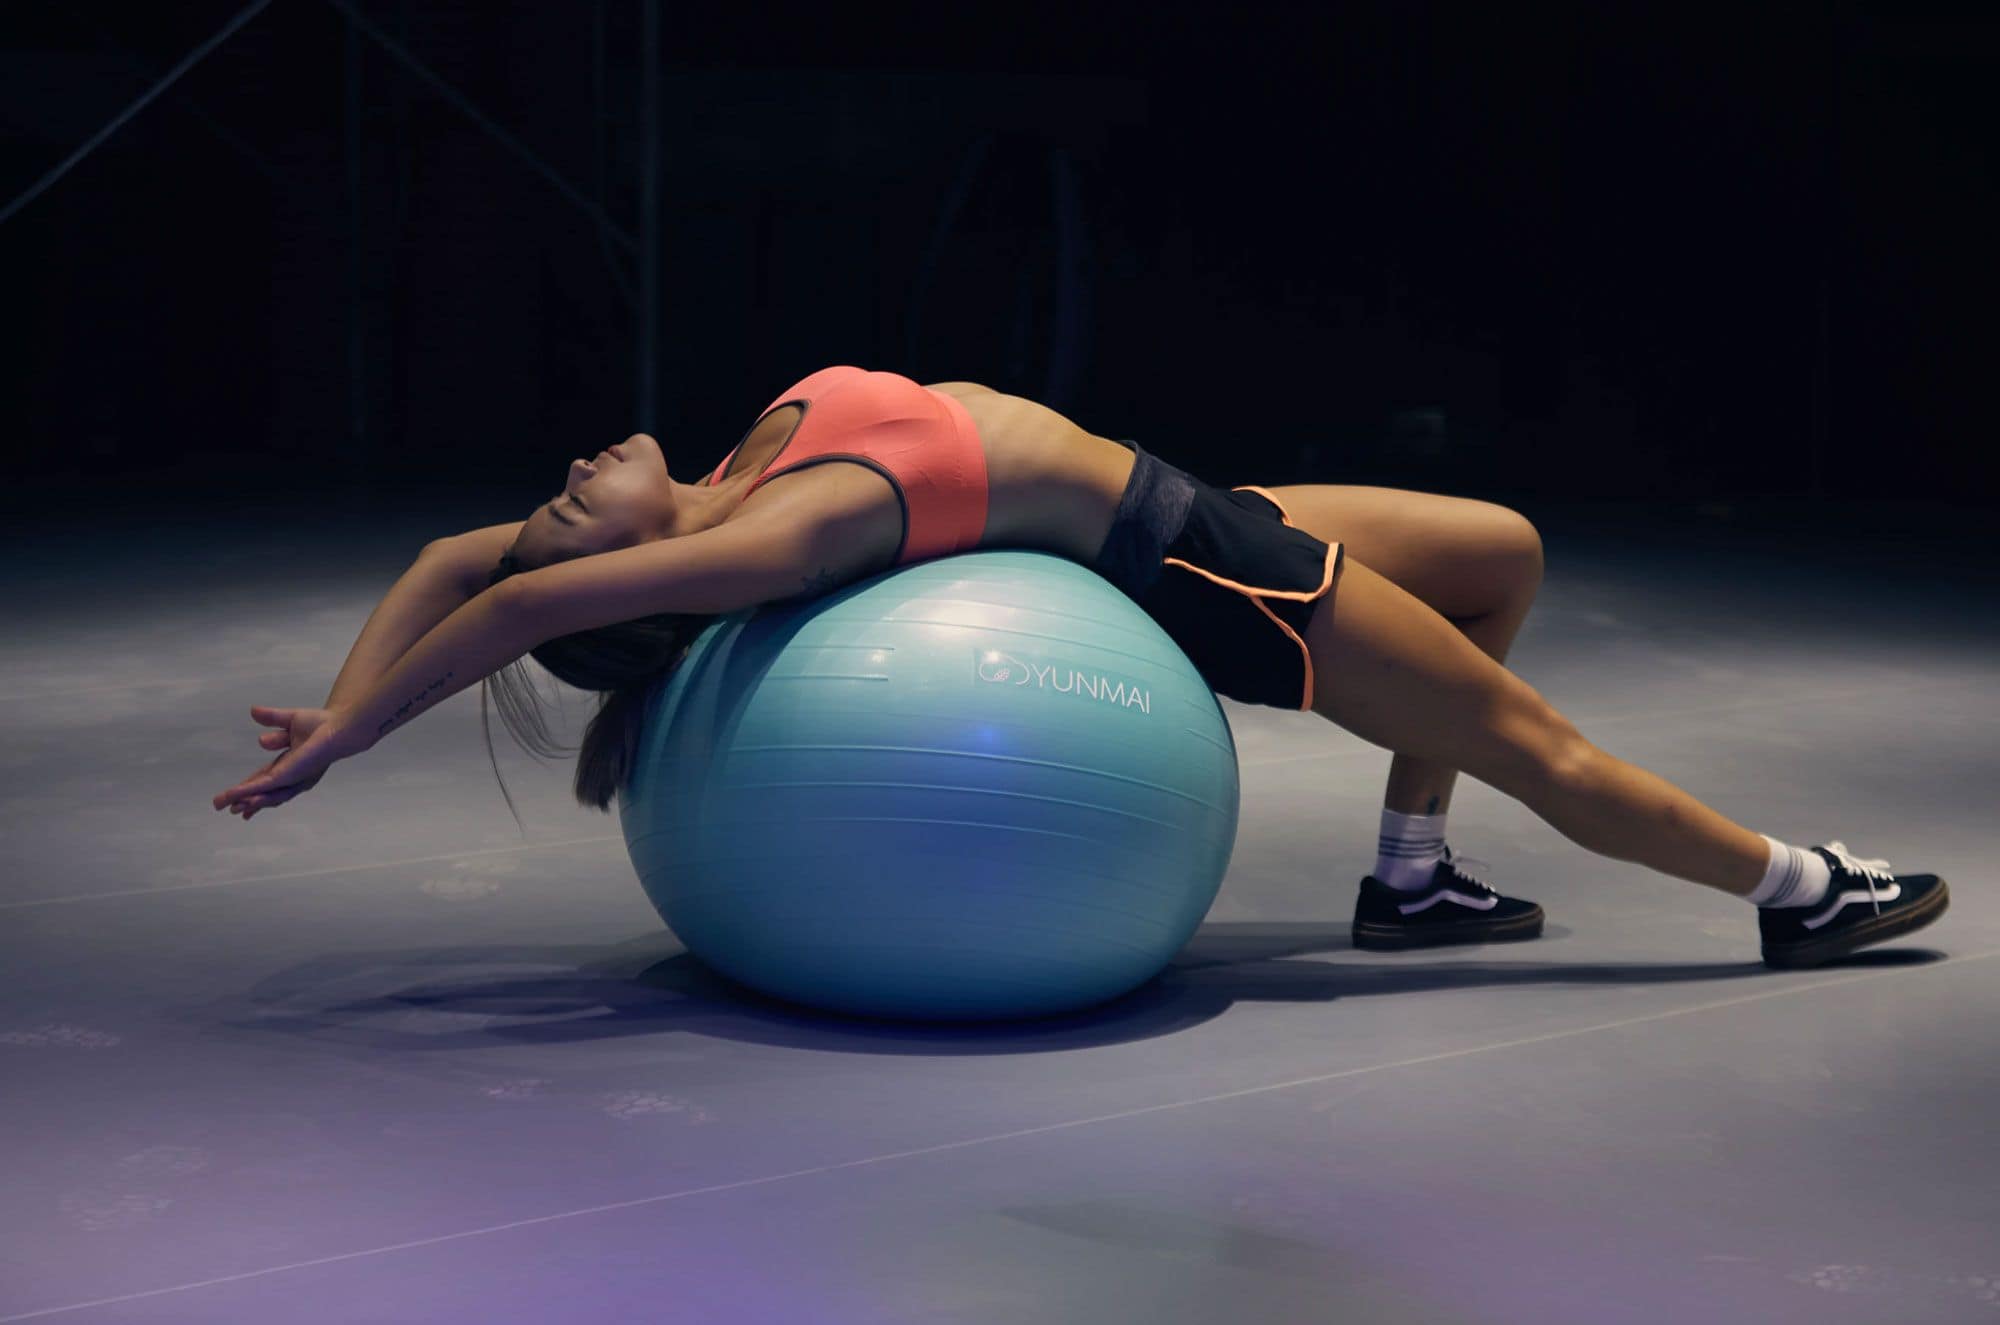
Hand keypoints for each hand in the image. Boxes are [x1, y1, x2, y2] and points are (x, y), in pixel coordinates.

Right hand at [212, 705, 360, 819]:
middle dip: (244, 801)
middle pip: (263, 792)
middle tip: (226, 808)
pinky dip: (249, 791)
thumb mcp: (289, 720)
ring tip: (230, 808)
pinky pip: (265, 786)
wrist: (338, 725)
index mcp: (289, 764)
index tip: (233, 797)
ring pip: (265, 795)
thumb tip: (253, 711)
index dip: (248, 788)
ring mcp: (291, 778)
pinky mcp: (290, 776)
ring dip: (245, 801)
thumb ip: (271, 718)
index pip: (264, 779)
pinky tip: (236, 796)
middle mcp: (291, 775)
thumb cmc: (321, 724)